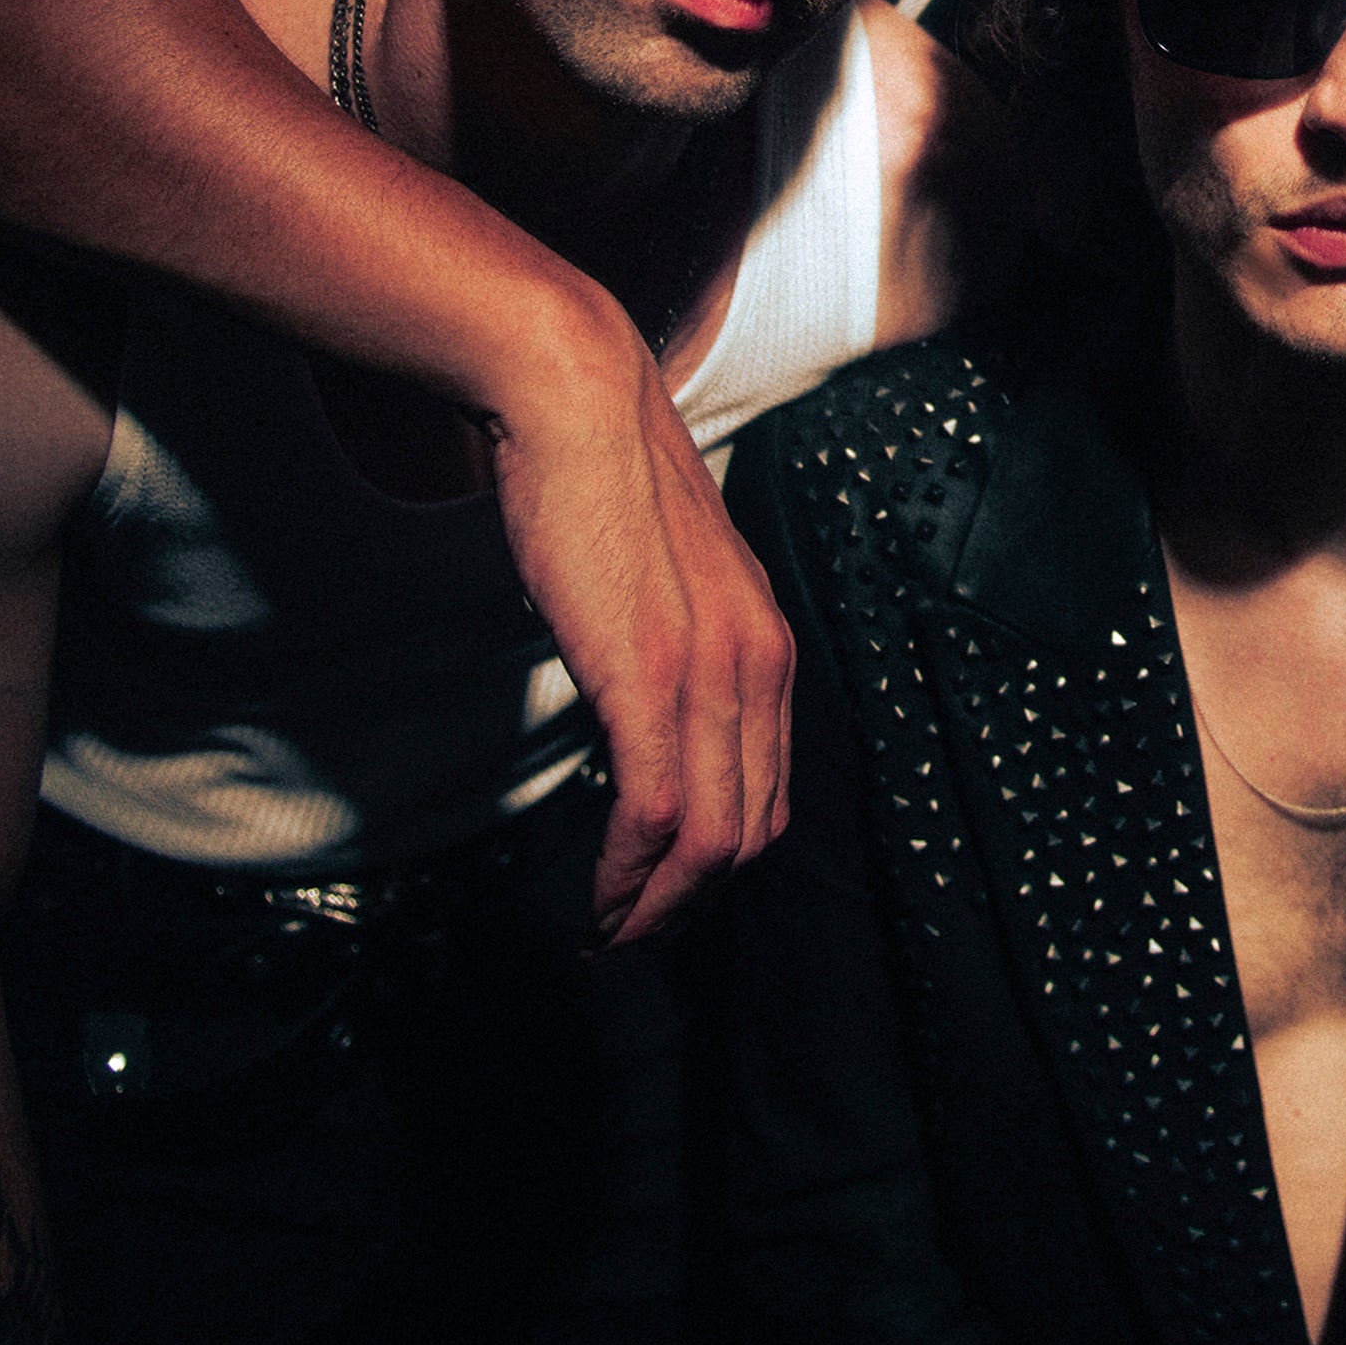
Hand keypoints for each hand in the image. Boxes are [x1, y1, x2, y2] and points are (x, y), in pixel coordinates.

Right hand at [483, 303, 795, 940]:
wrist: (576, 406)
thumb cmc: (603, 486)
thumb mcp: (667, 581)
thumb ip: (678, 646)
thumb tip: (646, 703)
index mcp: (769, 646)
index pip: (766, 791)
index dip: (717, 865)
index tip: (663, 898)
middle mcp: (761, 664)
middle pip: (749, 830)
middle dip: (692, 904)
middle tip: (630, 939)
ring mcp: (713, 672)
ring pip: (711, 838)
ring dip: (659, 907)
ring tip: (610, 938)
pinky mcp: (652, 675)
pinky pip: (656, 810)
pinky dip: (629, 874)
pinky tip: (598, 899)